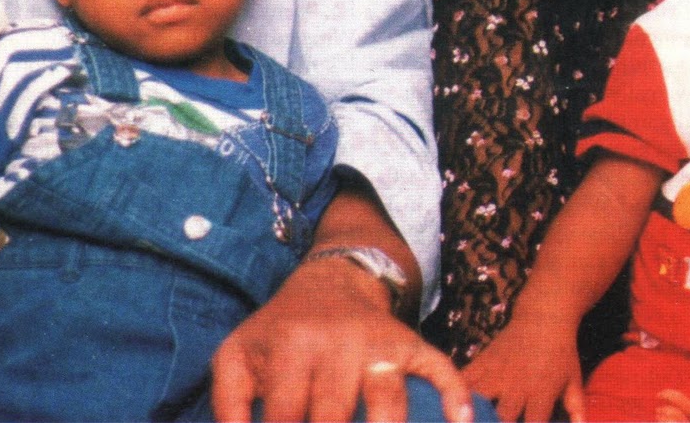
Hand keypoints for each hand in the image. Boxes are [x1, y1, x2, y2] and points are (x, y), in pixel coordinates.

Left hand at [211, 256, 471, 422]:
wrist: (329, 281)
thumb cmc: (278, 333)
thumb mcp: (237, 356)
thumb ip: (229, 406)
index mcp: (289, 346)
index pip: (286, 417)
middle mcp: (336, 343)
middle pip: (335, 415)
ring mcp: (378, 344)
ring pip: (388, 396)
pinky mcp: (411, 344)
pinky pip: (441, 368)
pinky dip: (455, 395)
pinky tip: (461, 421)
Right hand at [465, 314, 582, 422]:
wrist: (543, 317)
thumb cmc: (562, 353)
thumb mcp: (574, 382)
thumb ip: (577, 410)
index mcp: (540, 393)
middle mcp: (516, 386)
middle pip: (502, 419)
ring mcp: (496, 372)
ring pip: (478, 401)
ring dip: (475, 412)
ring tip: (467, 417)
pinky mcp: (483, 360)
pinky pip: (464, 379)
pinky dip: (458, 391)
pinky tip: (453, 401)